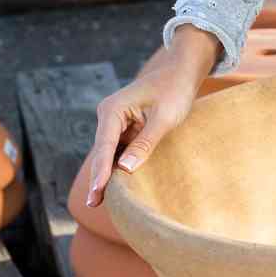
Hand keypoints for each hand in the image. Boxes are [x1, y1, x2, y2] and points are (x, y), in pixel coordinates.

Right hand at [82, 26, 220, 208]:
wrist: (181, 73)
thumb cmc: (175, 91)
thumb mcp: (164, 119)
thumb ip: (145, 143)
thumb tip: (125, 169)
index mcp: (113, 109)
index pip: (104, 145)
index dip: (101, 170)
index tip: (98, 191)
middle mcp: (108, 115)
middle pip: (102, 152)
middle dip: (99, 177)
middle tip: (95, 204)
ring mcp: (114, 122)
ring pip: (109, 153)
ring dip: (107, 174)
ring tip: (101, 201)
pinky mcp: (123, 128)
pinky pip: (118, 150)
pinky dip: (118, 166)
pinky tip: (117, 186)